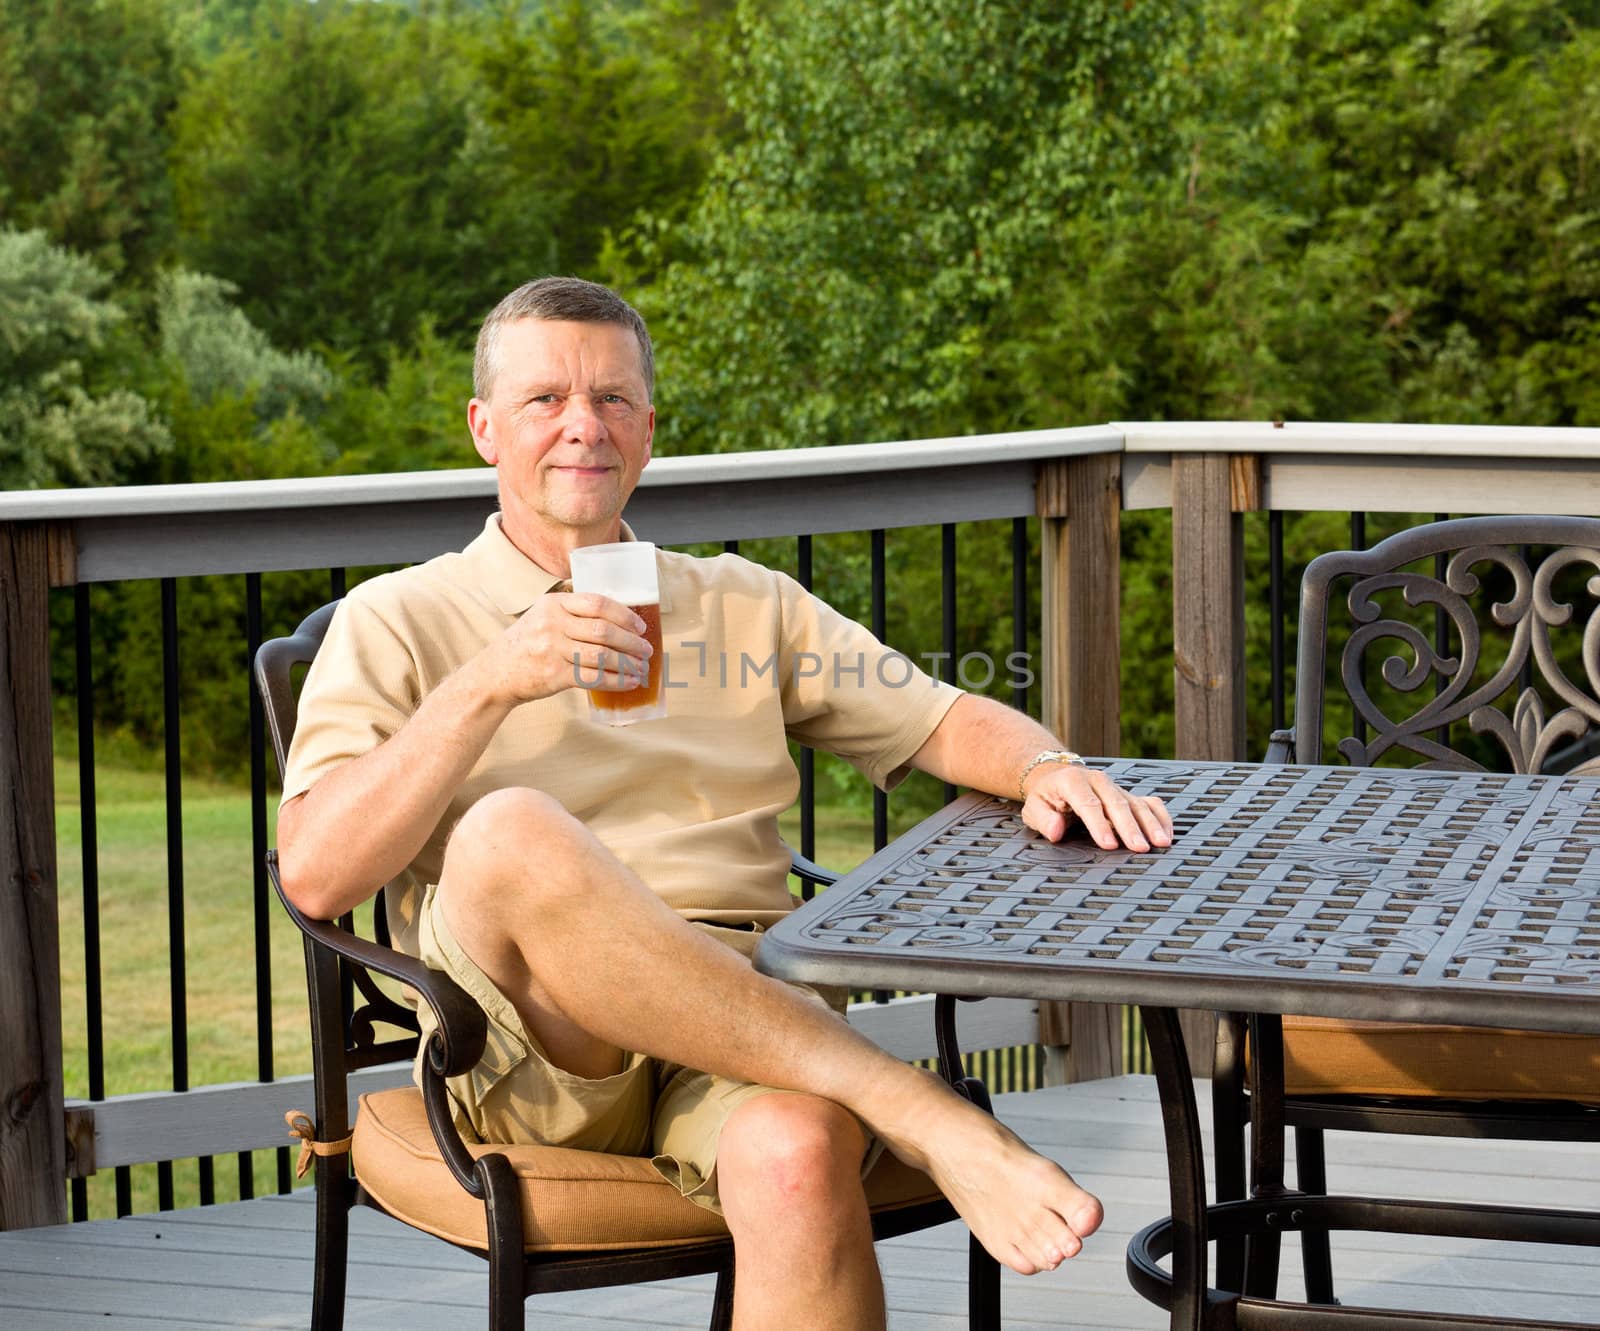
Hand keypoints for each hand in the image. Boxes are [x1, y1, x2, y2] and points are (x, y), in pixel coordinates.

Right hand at [478, 592, 652, 705]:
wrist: (496, 673)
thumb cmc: (526, 644)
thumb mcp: (542, 616)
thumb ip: (572, 612)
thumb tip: (618, 619)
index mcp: (553, 604)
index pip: (597, 603)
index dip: (624, 614)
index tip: (640, 626)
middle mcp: (553, 624)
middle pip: (604, 630)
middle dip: (632, 641)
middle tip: (646, 649)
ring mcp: (553, 650)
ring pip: (602, 655)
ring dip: (628, 662)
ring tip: (642, 667)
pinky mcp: (555, 675)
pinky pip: (594, 677)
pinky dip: (617, 681)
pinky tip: (629, 682)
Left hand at [1021, 764, 1172, 852]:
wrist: (1056, 777)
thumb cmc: (1046, 797)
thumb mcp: (1034, 808)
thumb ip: (1043, 819)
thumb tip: (1056, 831)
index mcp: (1073, 782)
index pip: (1088, 804)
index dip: (1100, 825)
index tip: (1109, 844)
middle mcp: (1099, 781)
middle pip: (1117, 803)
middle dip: (1130, 827)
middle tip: (1139, 848)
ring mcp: (1117, 787)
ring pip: (1137, 804)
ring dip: (1150, 824)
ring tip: (1160, 843)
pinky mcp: (1130, 795)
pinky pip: (1150, 804)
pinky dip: (1161, 818)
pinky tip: (1167, 834)